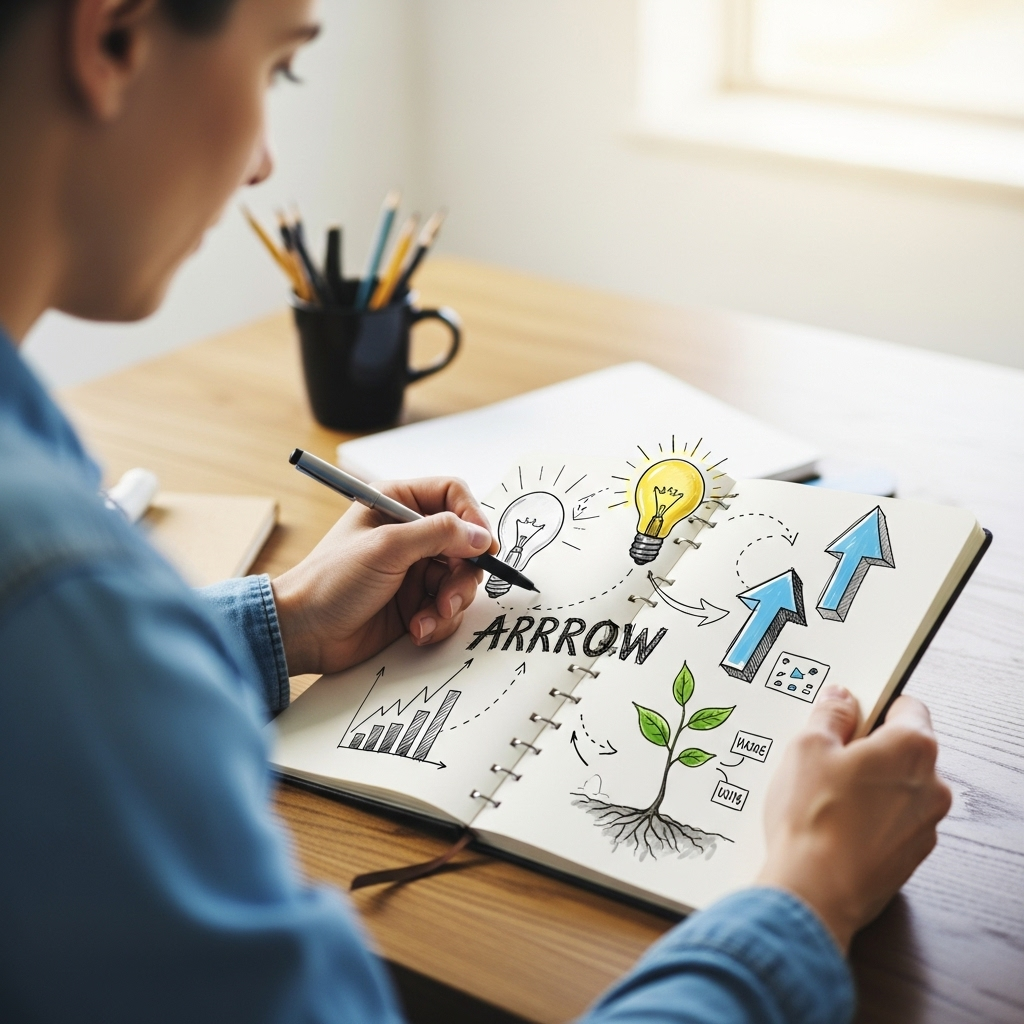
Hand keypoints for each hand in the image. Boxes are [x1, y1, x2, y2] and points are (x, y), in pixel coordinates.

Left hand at [271, 477, 495, 676]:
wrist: (304, 633)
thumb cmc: (330, 581)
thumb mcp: (386, 548)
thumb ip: (438, 535)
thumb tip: (481, 536)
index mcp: (397, 504)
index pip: (453, 495)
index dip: (472, 518)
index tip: (483, 547)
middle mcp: (410, 534)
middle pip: (465, 543)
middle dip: (463, 573)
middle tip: (449, 595)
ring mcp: (414, 570)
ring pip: (461, 579)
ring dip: (451, 602)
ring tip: (428, 616)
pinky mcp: (415, 602)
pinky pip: (448, 608)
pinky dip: (438, 621)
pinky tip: (415, 629)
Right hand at [756, 685, 951, 952]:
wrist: (814, 891)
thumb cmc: (814, 820)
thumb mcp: (807, 747)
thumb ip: (829, 714)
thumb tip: (840, 700)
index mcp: (913, 748)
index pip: (906, 705)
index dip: (873, 704)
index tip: (847, 711)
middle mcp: (931, 786)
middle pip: (901, 747)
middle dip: (865, 746)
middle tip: (824, 753)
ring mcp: (923, 824)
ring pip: (895, 786)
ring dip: (866, 782)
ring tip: (821, 792)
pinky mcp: (908, 855)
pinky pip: (889, 819)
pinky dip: (866, 815)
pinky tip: (830, 820)